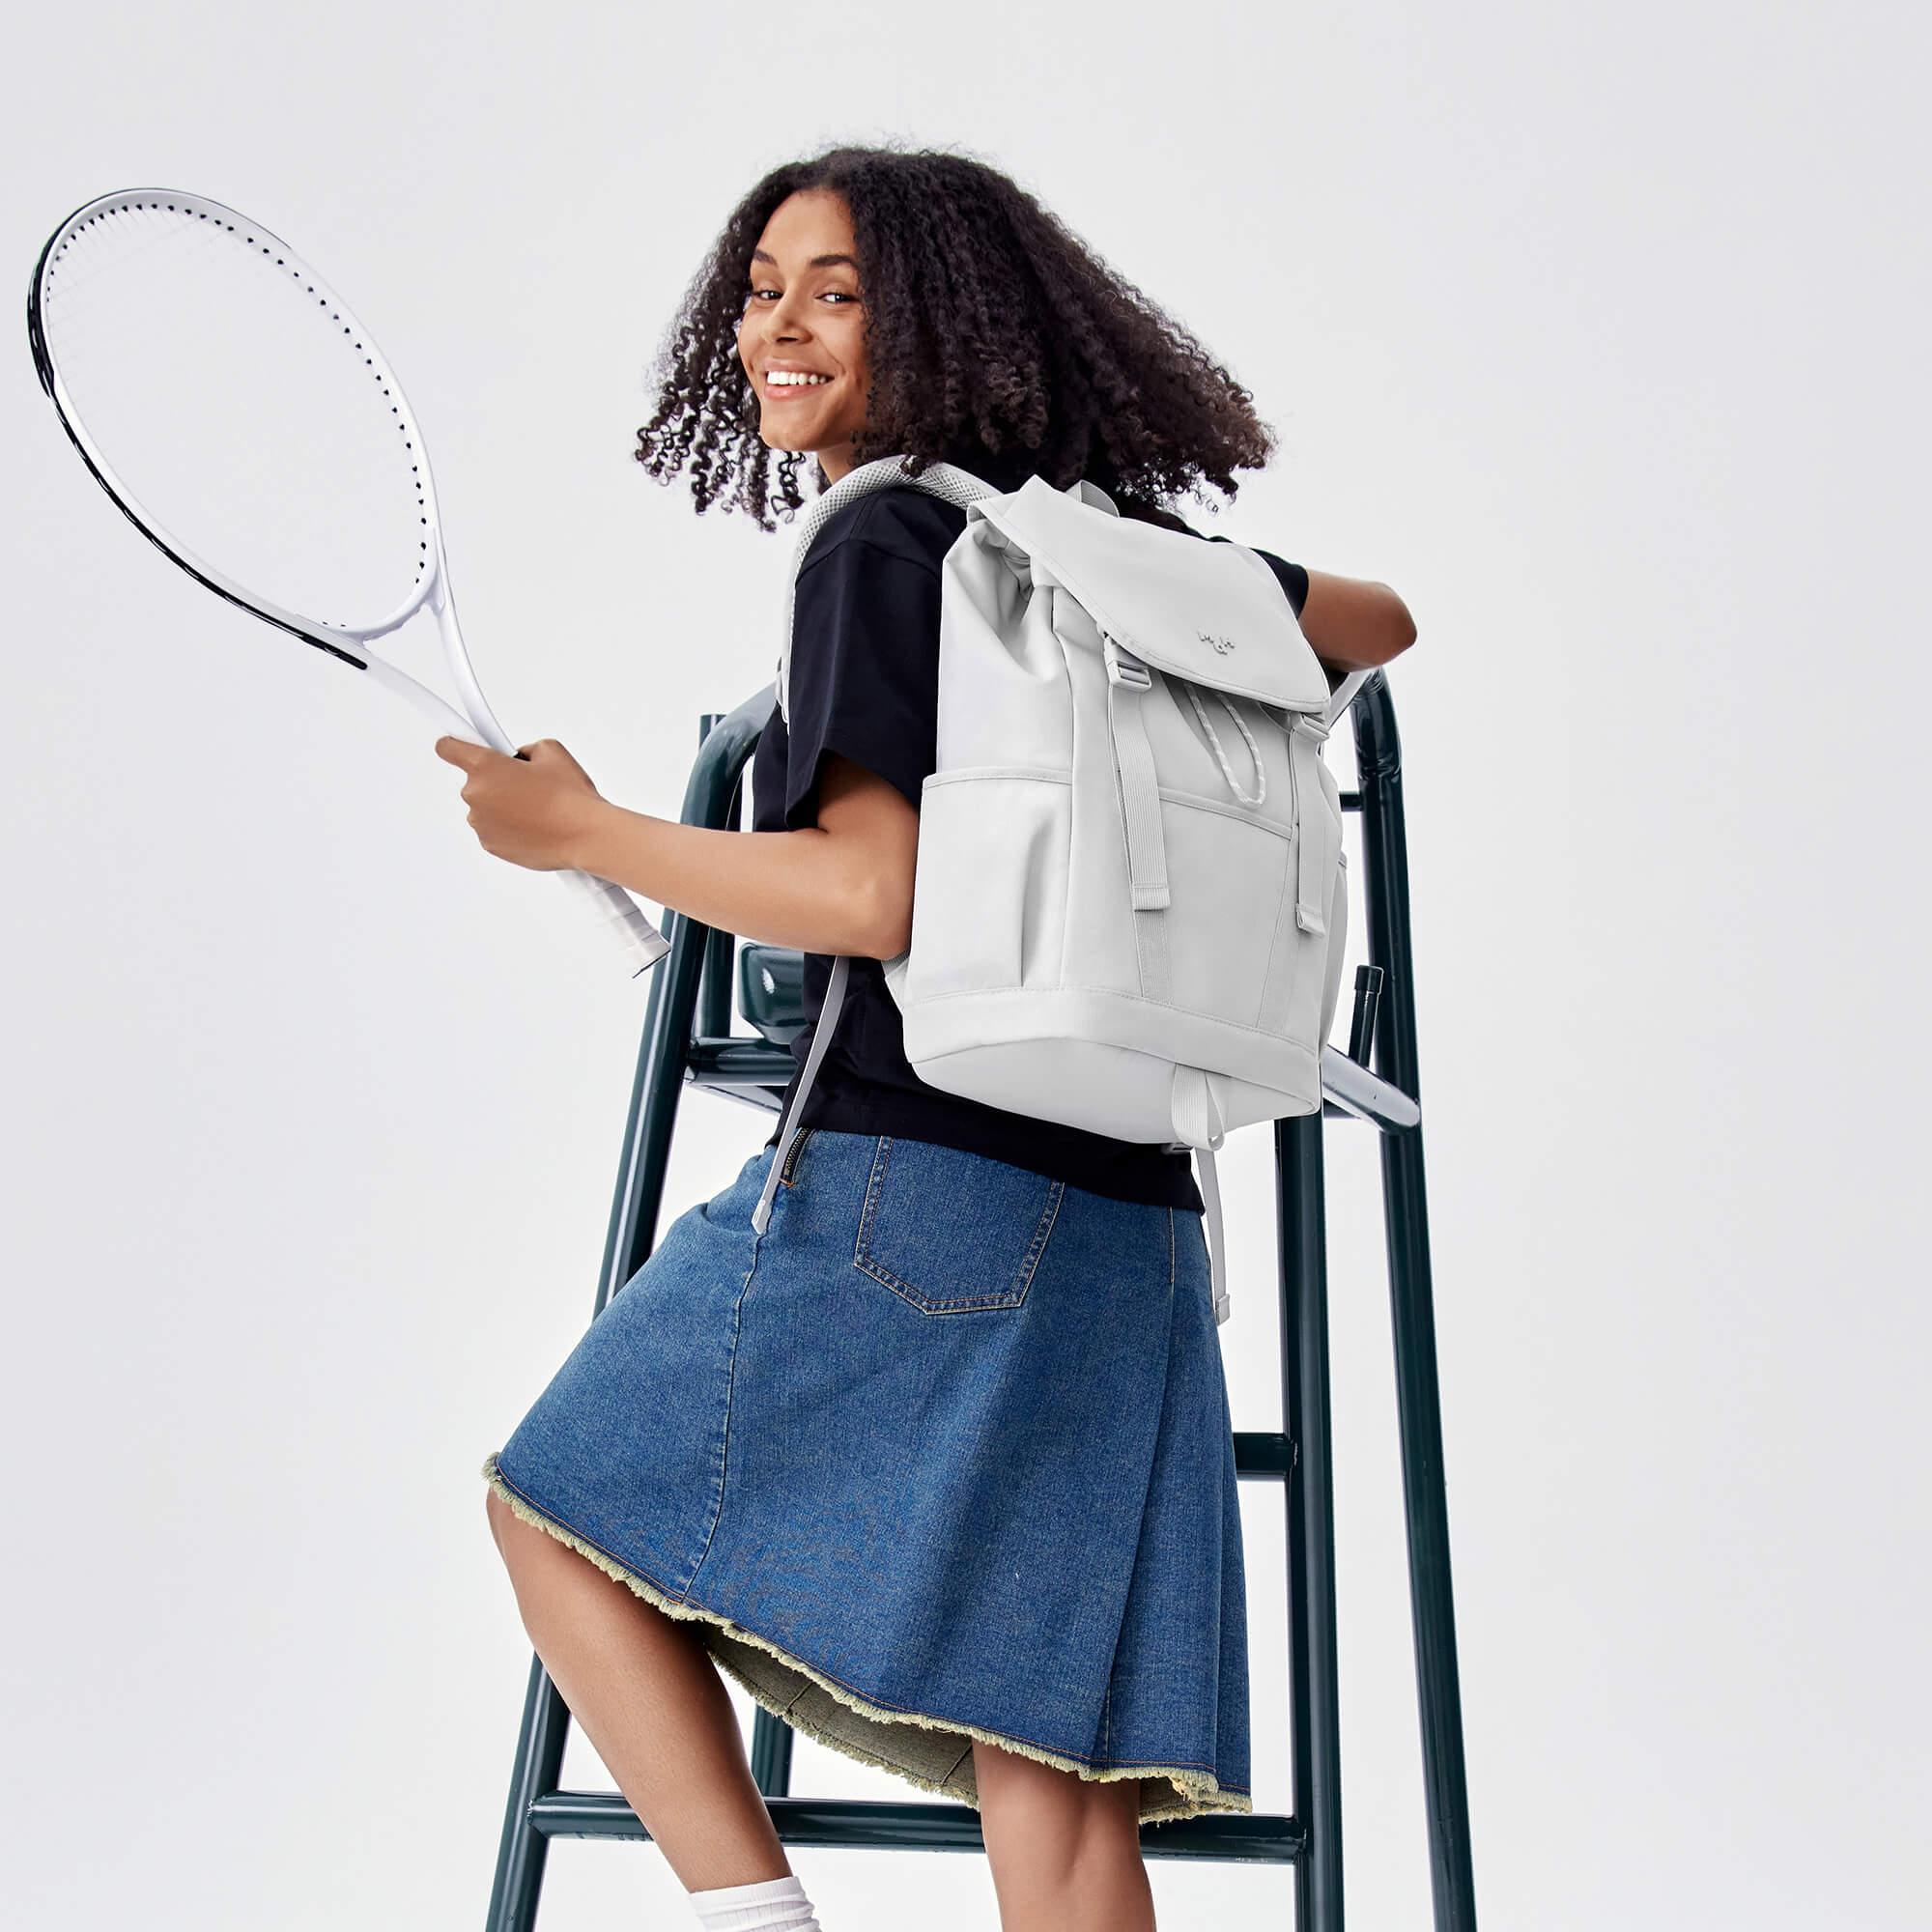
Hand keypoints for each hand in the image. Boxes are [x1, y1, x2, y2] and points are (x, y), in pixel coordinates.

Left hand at [433, 734, 606, 872]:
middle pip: (475, 781)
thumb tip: (519, 760)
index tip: (459, 744)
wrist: (584, 836)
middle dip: (498, 780)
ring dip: (504, 805)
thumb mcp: (551, 751)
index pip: (449, 747)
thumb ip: (524, 749)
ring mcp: (480, 823)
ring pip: (486, 807)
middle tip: (528, 784)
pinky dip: (509, 826)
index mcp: (484, 766)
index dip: (456, 744)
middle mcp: (475, 794)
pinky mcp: (490, 845)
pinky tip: (534, 824)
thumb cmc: (570, 797)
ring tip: (537, 808)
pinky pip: (494, 828)